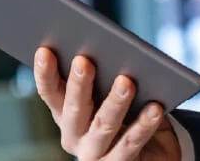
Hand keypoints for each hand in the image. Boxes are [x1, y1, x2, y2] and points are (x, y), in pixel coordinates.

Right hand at [33, 47, 179, 160]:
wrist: (147, 154)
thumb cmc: (124, 114)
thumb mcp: (107, 97)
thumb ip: (102, 78)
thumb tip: (107, 48)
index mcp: (64, 114)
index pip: (50, 93)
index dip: (45, 73)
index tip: (44, 50)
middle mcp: (74, 135)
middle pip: (75, 110)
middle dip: (78, 85)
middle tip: (84, 61)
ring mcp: (95, 153)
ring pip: (104, 126)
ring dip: (114, 102)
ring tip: (126, 81)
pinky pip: (132, 142)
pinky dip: (144, 124)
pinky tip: (155, 108)